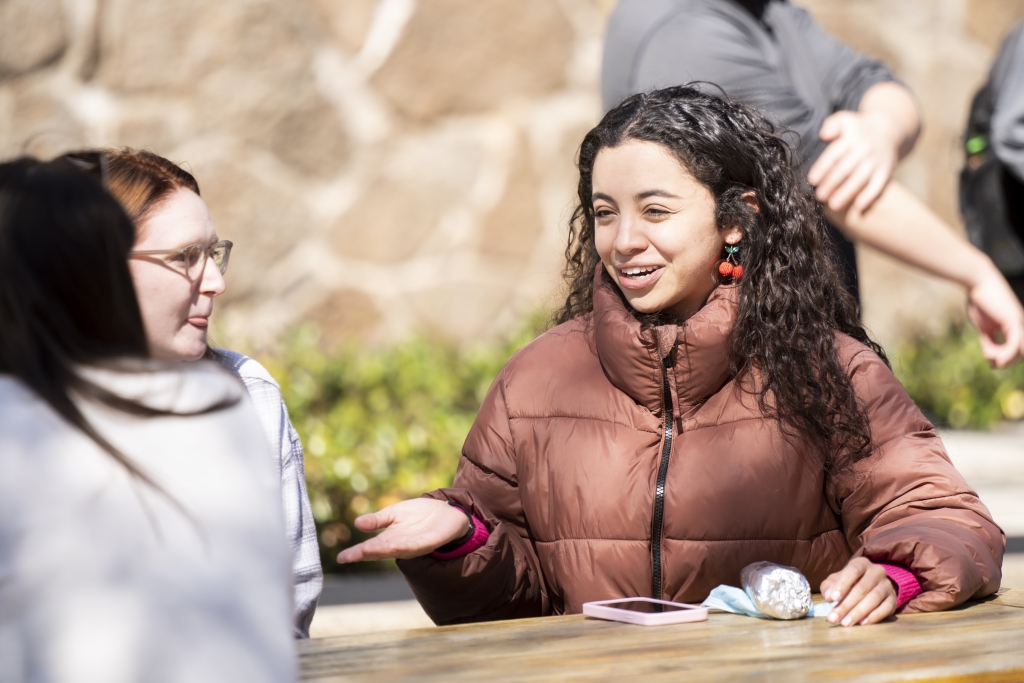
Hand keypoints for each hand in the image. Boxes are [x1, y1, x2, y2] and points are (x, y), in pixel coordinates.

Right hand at [335, 498, 470, 562]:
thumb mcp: (394, 514)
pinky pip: (416, 546)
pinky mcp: (429, 542)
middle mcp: (400, 545)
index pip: (370, 547)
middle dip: (366, 553)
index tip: (341, 558)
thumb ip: (377, 520)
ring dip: (382, 551)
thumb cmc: (419, 514)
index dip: (356, 553)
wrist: (446, 511)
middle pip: (380, 551)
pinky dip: (405, 547)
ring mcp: (414, 545)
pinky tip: (394, 546)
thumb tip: (357, 523)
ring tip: (366, 550)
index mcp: (390, 539)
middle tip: (349, 557)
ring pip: (396, 550)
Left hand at [808, 111, 899, 212]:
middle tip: (820, 196)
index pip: (835, 154)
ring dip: (847, 192)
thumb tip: (823, 135)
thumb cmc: (857, 129)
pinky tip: (859, 207)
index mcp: (852, 137)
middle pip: (846, 168)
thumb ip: (832, 125)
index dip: (823, 167)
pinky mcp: (887, 170)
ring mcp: (877, 160)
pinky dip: (870, 196)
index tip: (812, 180)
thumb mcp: (845, 120)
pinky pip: (879, 184)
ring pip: (861, 178)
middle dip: (832, 183)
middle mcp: (865, 148)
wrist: (889, 131)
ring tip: (834, 205)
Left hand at [820, 558, 896, 626]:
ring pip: (874, 598)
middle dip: (846, 605)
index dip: (842, 584)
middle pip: (862, 588)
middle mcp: (876, 572)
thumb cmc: (850, 582)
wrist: (874, 586)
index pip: (853, 571)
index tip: (832, 599)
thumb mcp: (837, 580)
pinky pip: (886, 608)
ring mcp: (887, 585)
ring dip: (858, 612)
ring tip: (845, 623)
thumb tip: (828, 596)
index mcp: (861, 563)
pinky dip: (874, 616)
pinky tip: (862, 623)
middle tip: (834, 618)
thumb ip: (829, 586)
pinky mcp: (893, 599)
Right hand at [967, 271, 1023, 367]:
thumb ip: (989, 339)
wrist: (979, 282)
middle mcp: (1020, 325)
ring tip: (990, 358)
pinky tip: (991, 356)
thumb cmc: (979, 300)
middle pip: (1020, 352)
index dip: (1003, 358)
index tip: (987, 358)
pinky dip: (1006, 353)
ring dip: (1005, 360)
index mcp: (1014, 326)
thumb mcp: (983, 325)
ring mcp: (1019, 323)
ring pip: (1021, 351)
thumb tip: (989, 355)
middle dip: (1005, 361)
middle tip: (989, 361)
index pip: (1016, 349)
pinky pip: (1016, 344)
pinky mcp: (1014, 320)